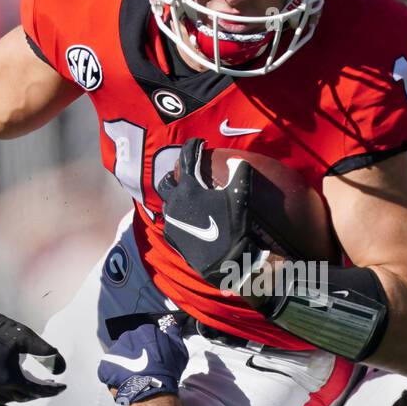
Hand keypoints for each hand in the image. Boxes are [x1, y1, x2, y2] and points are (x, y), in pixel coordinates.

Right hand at [0, 299, 66, 405]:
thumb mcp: (24, 337)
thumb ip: (46, 353)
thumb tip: (61, 369)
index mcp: (9, 378)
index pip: (36, 391)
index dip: (51, 390)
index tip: (62, 387)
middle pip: (22, 397)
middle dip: (37, 392)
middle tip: (47, 385)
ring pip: (7, 399)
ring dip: (20, 394)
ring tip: (30, 385)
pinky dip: (4, 396)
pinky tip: (10, 390)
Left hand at [98, 313, 188, 405]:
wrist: (151, 388)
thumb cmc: (168, 369)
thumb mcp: (179, 350)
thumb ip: (174, 335)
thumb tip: (171, 325)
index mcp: (145, 330)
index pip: (145, 336)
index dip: (149, 348)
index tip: (153, 358)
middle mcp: (128, 336)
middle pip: (131, 344)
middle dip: (135, 354)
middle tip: (143, 368)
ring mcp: (115, 350)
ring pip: (120, 356)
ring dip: (125, 364)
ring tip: (134, 377)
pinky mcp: (106, 364)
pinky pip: (109, 368)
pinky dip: (115, 375)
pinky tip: (125, 382)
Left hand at [156, 138, 260, 286]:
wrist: (224, 263)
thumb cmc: (232, 228)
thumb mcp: (240, 198)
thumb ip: (240, 174)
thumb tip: (237, 159)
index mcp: (188, 189)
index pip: (187, 159)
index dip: (194, 147)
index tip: (200, 143)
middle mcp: (174, 203)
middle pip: (166, 182)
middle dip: (175, 174)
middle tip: (188, 173)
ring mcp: (170, 221)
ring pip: (166, 202)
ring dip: (175, 196)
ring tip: (189, 196)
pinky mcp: (172, 237)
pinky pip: (170, 221)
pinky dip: (177, 215)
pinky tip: (189, 218)